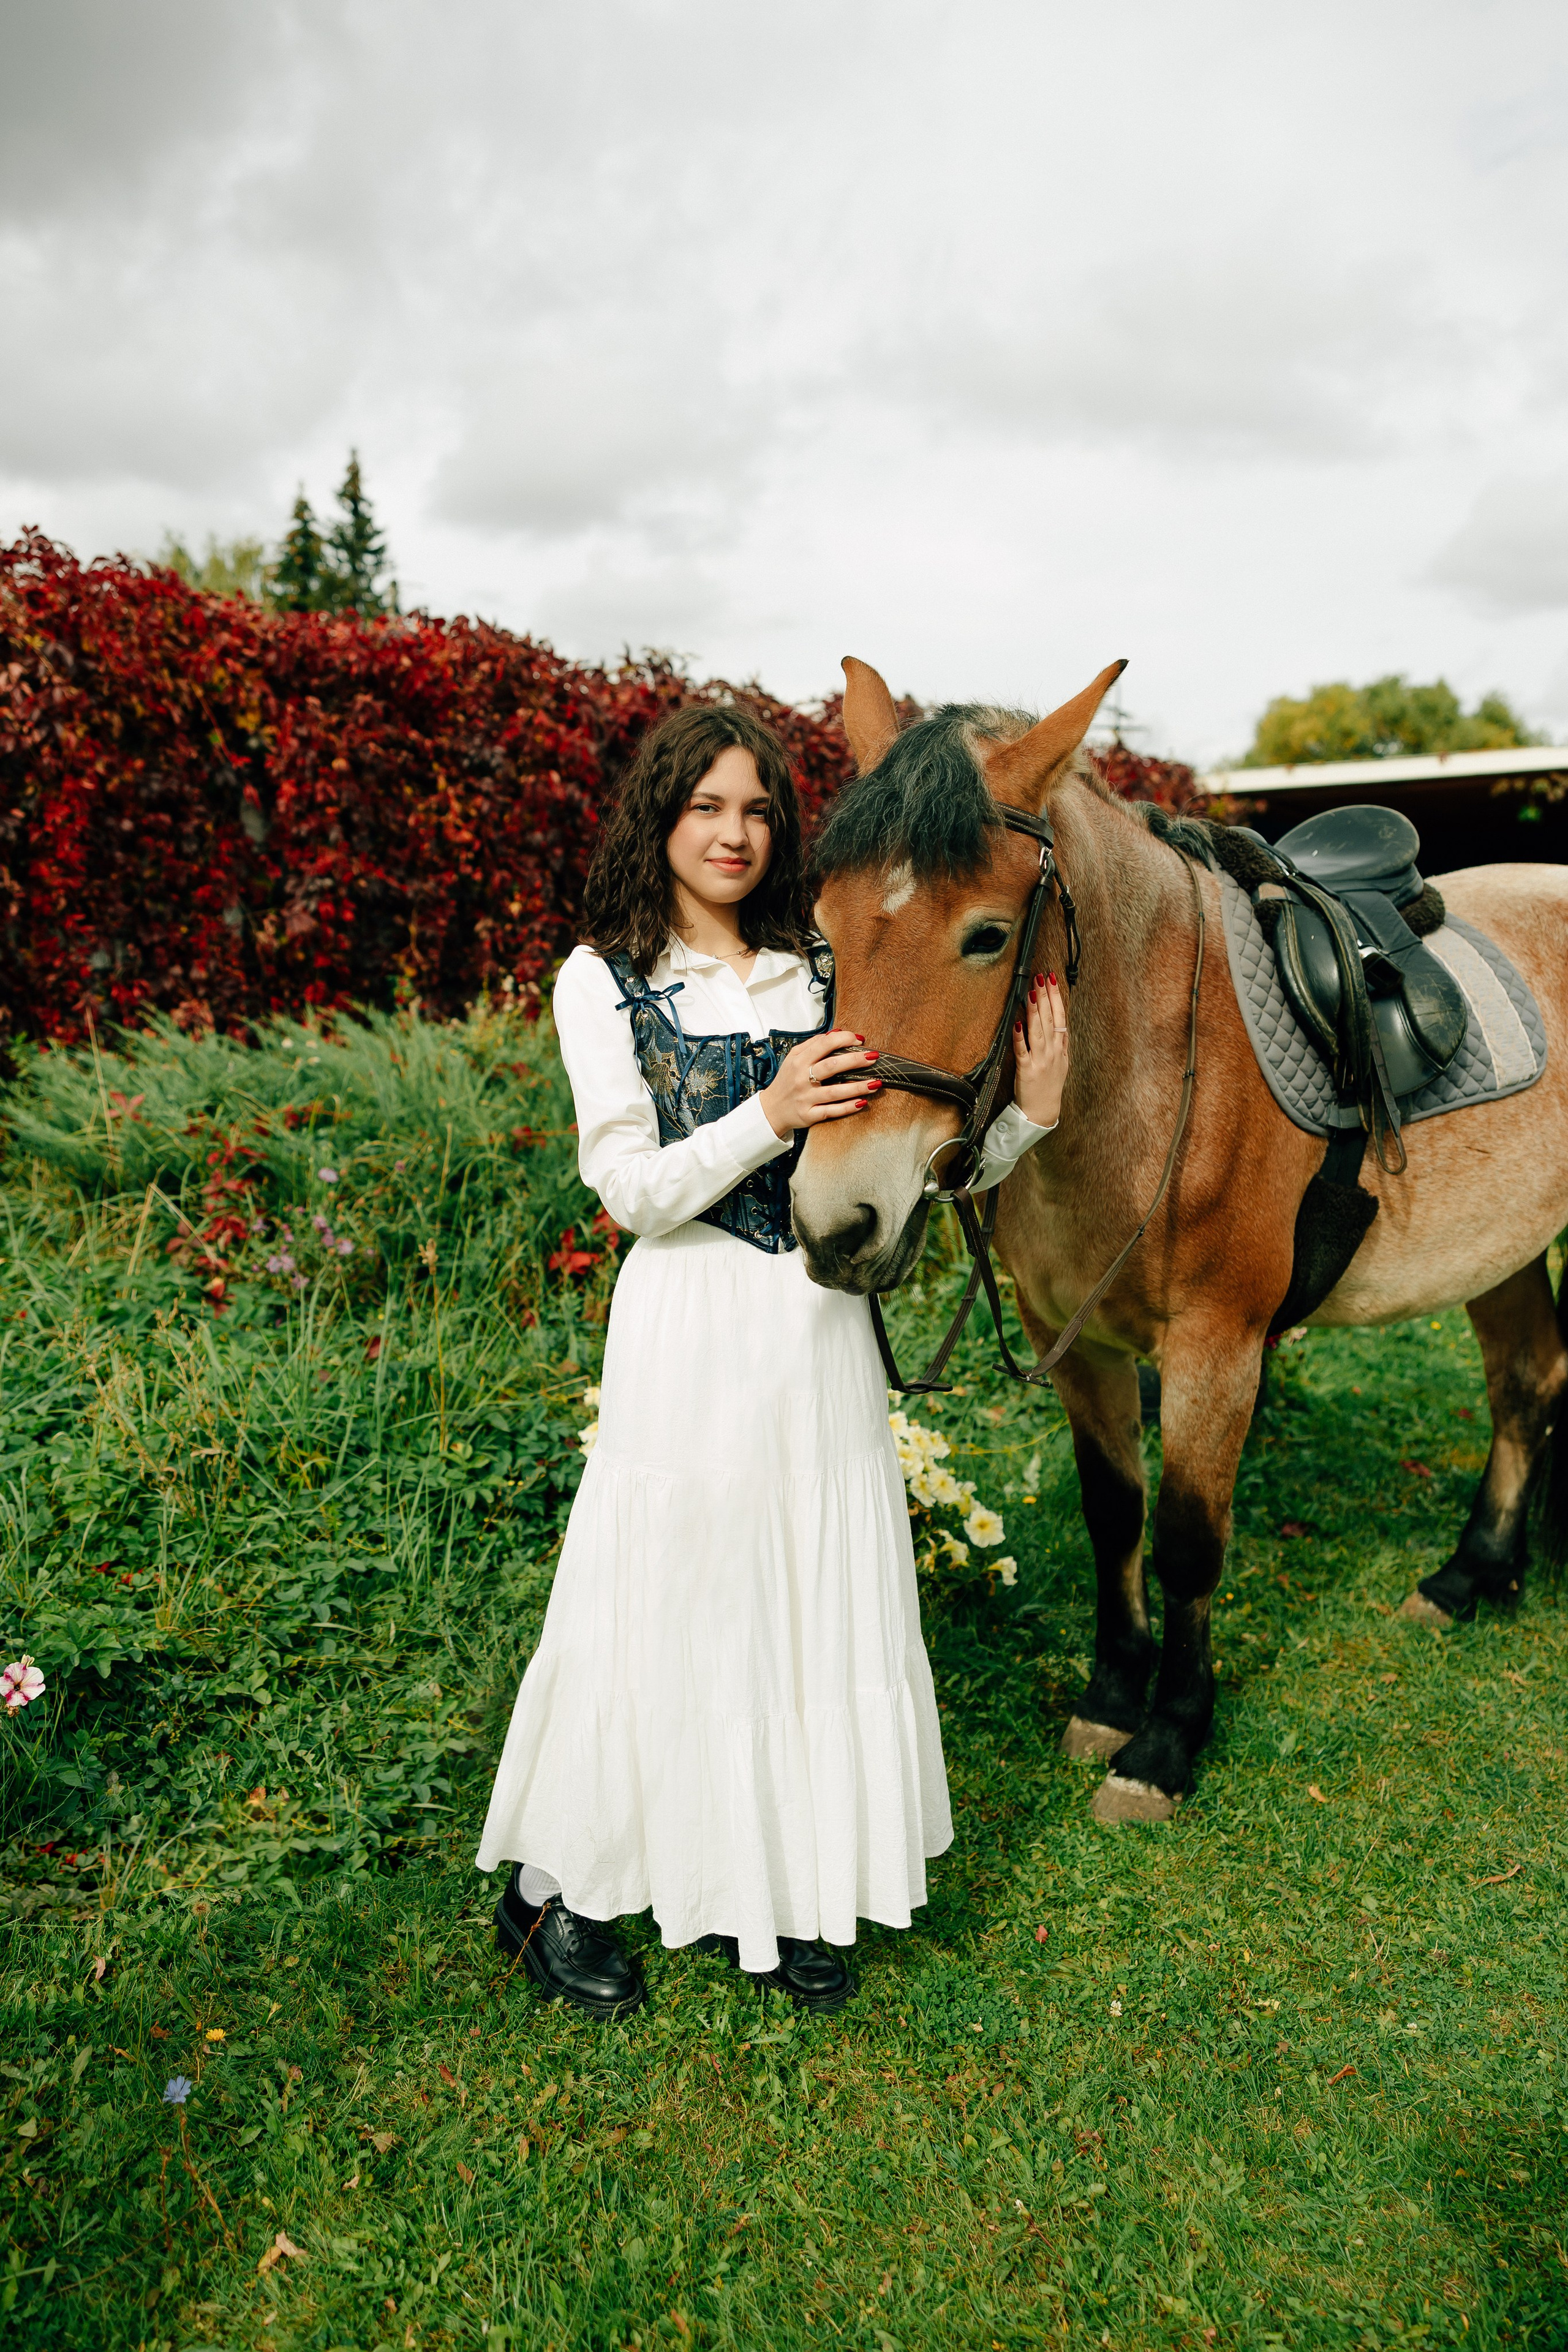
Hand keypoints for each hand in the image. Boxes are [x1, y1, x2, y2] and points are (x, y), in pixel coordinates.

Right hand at [761, 1028, 880, 1138]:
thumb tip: (836, 1033)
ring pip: (835, 1092)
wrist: (771, 1109)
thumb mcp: (793, 1058)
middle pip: (831, 1067)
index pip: (823, 1045)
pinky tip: (863, 1102)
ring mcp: (806, 1098)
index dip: (843, 1040)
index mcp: (799, 1062)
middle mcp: (802, 1079)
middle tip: (873, 1057)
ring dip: (857, 1087)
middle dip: (854, 1060)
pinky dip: (848, 1107)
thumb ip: (813, 1044)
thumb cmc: (787, 1081)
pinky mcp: (809, 1115)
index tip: (859, 1039)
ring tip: (876, 1082)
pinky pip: (832, 1111)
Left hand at [1013, 971, 1068, 1127]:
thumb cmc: (1051, 1085)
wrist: (1043, 1110)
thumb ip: (1062, 1043)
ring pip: (1038, 1031)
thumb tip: (1062, 1025)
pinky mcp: (1026, 1069)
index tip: (1052, 979)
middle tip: (1040, 977)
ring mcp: (1040, 1059)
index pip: (1060, 1016)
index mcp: (1060, 1047)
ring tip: (1032, 993)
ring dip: (1035, 1011)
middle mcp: (1052, 1051)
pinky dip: (1020, 1037)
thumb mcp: (1062, 1062)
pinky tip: (1017, 1023)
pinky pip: (1022, 1050)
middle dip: (1045, 996)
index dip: (1056, 997)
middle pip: (1049, 1019)